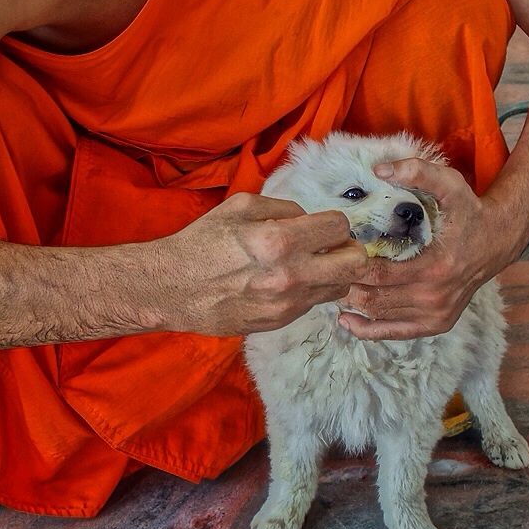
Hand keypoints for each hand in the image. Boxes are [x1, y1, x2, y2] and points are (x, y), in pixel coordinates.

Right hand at [155, 192, 367, 335]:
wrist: (172, 289)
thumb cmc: (203, 242)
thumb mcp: (239, 207)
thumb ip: (284, 208)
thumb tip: (310, 219)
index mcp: (279, 241)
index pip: (339, 227)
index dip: (334, 222)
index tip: (321, 224)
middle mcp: (290, 276)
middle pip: (356, 264)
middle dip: (348, 249)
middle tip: (331, 245)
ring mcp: (287, 304)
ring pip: (341, 287)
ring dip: (334, 272)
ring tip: (312, 263)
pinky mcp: (281, 322)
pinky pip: (315, 303)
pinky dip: (312, 289)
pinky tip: (290, 280)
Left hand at [337, 157, 512, 340]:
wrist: (497, 241)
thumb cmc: (468, 212)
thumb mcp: (449, 183)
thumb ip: (416, 171)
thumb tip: (380, 171)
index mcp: (434, 267)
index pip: (377, 274)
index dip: (350, 263)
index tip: (336, 250)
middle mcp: (435, 297)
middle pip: (373, 299)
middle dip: (346, 283)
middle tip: (329, 266)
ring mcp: (437, 314)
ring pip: (380, 316)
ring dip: (354, 302)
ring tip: (334, 283)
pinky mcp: (437, 324)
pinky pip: (395, 333)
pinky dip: (369, 329)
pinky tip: (348, 319)